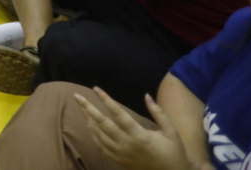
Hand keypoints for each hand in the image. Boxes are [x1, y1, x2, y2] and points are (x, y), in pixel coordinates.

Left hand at [74, 89, 194, 169]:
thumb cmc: (174, 153)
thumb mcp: (171, 132)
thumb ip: (159, 113)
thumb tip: (146, 96)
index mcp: (139, 135)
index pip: (118, 114)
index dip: (106, 100)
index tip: (96, 89)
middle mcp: (127, 144)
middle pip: (102, 124)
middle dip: (88, 109)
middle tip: (77, 97)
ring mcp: (121, 154)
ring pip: (99, 135)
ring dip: (88, 121)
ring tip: (81, 108)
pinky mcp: (119, 161)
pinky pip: (101, 147)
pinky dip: (93, 135)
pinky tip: (90, 126)